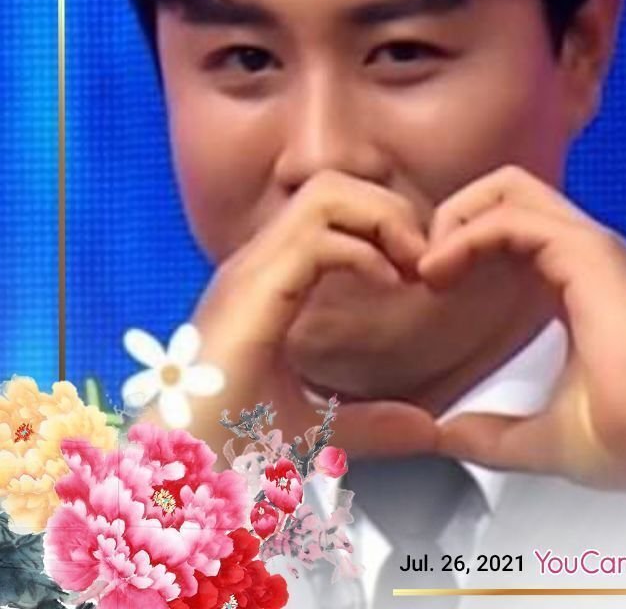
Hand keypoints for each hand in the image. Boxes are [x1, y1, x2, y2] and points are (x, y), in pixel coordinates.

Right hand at [180, 169, 437, 463]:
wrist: (174, 466)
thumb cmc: (224, 446)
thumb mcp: (314, 427)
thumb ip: (370, 423)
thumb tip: (426, 427)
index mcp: (266, 280)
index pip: (326, 208)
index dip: (380, 224)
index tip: (415, 271)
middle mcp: (257, 262)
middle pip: (331, 184)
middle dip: (388, 208)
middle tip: (421, 259)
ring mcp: (252, 270)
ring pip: (325, 193)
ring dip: (380, 218)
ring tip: (409, 264)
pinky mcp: (254, 290)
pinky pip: (318, 237)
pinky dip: (364, 251)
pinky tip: (387, 285)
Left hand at [418, 165, 625, 550]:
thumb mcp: (537, 436)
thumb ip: (488, 431)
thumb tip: (445, 434)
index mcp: (575, 279)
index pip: (510, 224)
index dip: (463, 241)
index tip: (431, 286)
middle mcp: (585, 252)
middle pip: (506, 190)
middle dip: (455, 215)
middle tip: (426, 268)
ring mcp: (590, 247)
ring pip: (507, 189)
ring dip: (456, 221)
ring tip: (429, 269)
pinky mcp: (588, 253)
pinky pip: (510, 218)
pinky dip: (466, 236)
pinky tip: (441, 272)